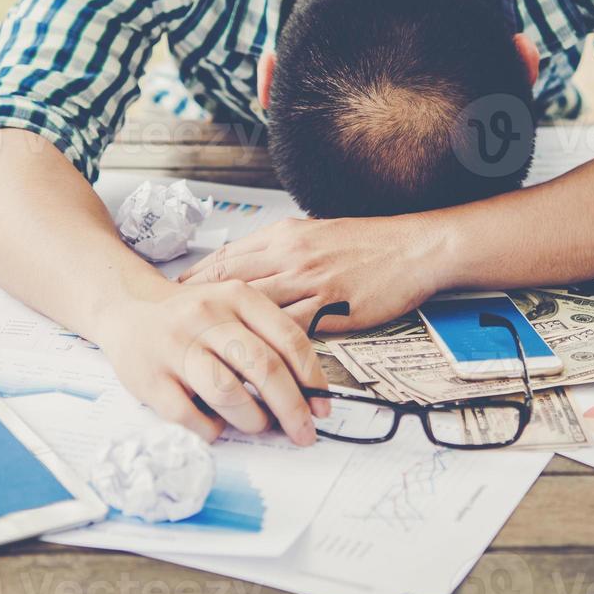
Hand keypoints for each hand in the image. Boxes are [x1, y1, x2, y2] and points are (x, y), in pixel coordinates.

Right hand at [94, 281, 329, 444]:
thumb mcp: (233, 308)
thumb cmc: (192, 317)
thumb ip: (267, 338)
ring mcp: (176, 347)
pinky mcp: (150, 378)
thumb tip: (307, 393)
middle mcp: (206, 316)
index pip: (287, 338)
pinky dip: (212, 429)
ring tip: (257, 423)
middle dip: (292, 408)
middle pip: (263, 368)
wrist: (127, 308)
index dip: (312, 378)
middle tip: (303, 432)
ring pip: (228, 393)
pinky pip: (191, 416)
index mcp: (236, 296)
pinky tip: (216, 423)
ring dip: (253, 419)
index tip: (322, 407)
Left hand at [178, 215, 443, 331]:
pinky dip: (270, 347)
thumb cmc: (370, 243)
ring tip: (206, 349)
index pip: (229, 256)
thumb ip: (284, 247)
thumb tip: (254, 263)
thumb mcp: (318, 232)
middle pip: (232, 282)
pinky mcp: (332, 308)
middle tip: (179, 324)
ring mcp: (311, 282)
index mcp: (286, 235)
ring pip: (256, 309)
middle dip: (201, 304)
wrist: (414, 248)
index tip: (179, 292)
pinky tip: (253, 361)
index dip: (200, 276)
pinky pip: (291, 331)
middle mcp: (292, 255)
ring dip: (231, 330)